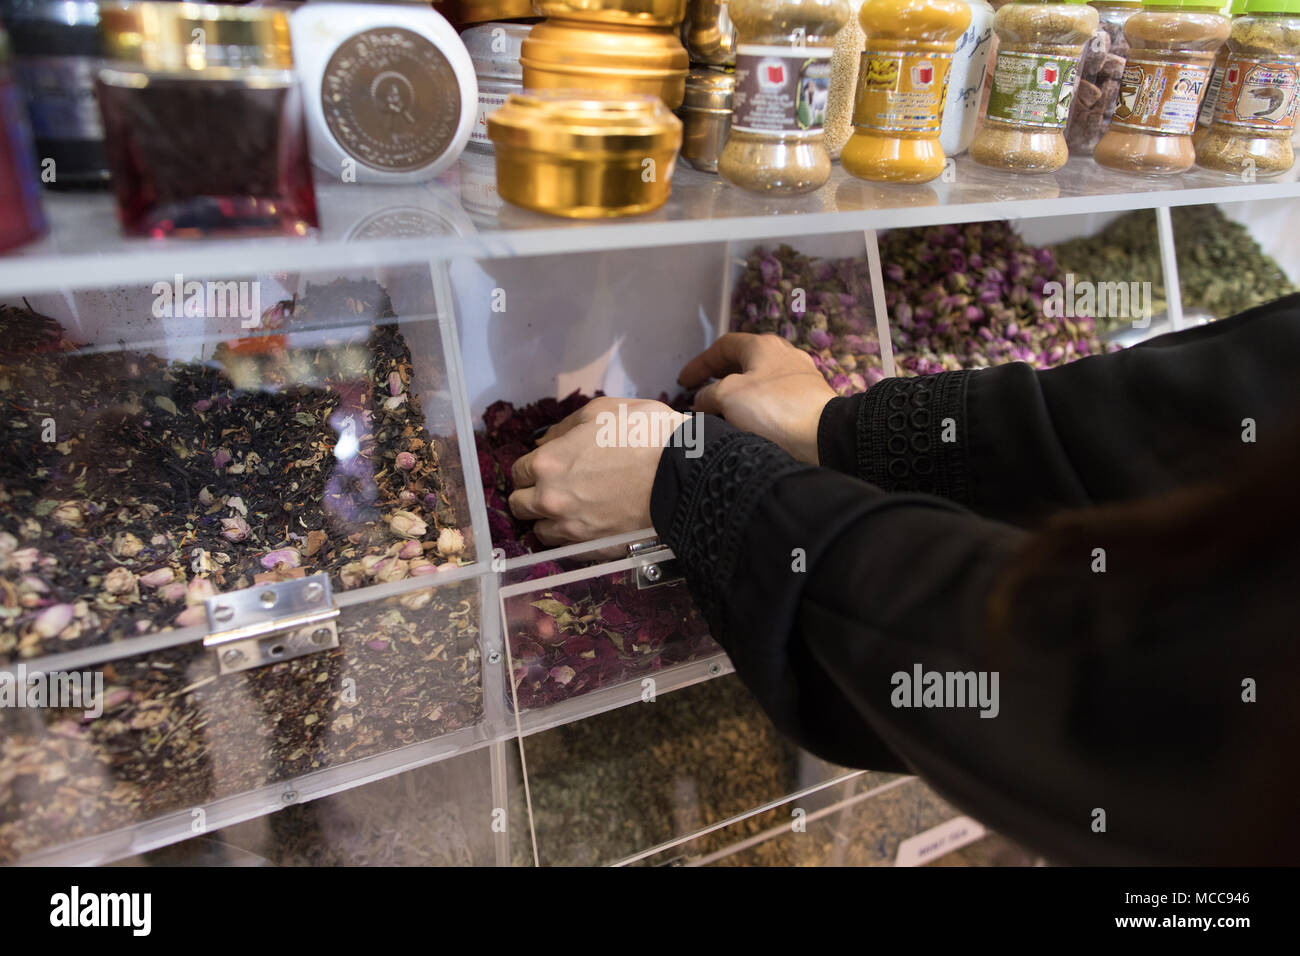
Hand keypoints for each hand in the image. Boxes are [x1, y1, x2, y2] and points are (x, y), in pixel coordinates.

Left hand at [509, 397, 687, 545]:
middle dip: (531, 495)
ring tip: (570, 510)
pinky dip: (571, 538)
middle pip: (519, 506)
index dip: (530, 468)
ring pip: (540, 532)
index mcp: (547, 463)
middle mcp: (551, 500)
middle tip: (553, 488)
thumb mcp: (600, 411)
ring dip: (548, 520)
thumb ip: (564, 428)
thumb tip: (543, 442)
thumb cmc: (645, 433)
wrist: (686, 472)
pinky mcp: (594, 549)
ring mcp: (572, 529)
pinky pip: (567, 549)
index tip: (545, 467)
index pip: (516, 473)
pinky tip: (588, 525)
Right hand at [680, 332, 834, 463]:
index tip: (684, 381)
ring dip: (737, 395)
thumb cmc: (773, 407)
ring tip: (723, 413)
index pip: (723, 346)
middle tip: (701, 394)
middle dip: (719, 378)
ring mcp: (800, 377)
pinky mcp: (810, 400)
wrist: (823, 435)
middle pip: (742, 362)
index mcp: (763, 345)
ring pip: (759, 382)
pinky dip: (756, 408)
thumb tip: (701, 401)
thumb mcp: (728, 396)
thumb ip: (707, 395)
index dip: (700, 363)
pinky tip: (750, 424)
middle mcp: (784, 355)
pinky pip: (774, 400)